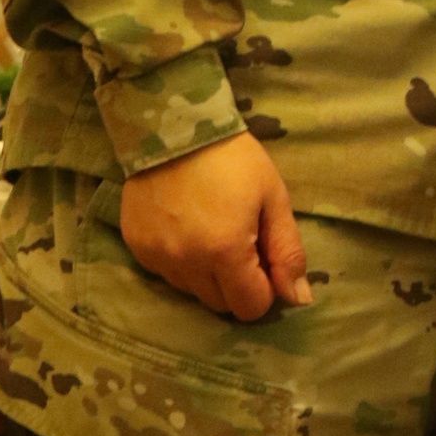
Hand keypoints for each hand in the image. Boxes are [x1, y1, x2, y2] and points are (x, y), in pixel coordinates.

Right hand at [120, 133, 311, 322]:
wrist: (174, 127)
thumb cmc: (234, 160)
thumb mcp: (273, 199)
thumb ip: (287, 252)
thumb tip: (298, 299)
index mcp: (224, 252)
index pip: (250, 307)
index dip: (265, 289)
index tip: (265, 260)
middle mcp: (186, 264)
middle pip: (220, 303)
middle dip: (237, 284)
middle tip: (242, 242)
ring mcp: (156, 257)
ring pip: (192, 291)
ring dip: (208, 275)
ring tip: (212, 230)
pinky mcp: (136, 247)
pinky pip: (166, 273)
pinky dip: (182, 261)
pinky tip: (187, 227)